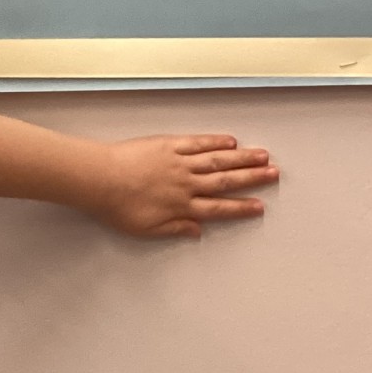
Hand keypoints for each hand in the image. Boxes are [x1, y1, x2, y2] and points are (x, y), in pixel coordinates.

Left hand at [90, 135, 278, 238]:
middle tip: (273, 174)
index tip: (259, 206)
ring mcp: (179, 162)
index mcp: (181, 206)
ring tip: (262, 156)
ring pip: (217, 160)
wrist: (98, 179)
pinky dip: (215, 141)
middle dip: (252, 178)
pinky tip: (230, 141)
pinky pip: (198, 142)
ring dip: (241, 158)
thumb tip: (198, 231)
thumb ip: (174, 229)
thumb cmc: (116, 207)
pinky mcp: (168, 144)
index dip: (240, 208)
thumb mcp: (146, 229)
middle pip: (225, 181)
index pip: (218, 208)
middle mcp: (185, 183)